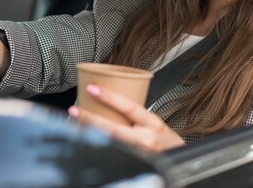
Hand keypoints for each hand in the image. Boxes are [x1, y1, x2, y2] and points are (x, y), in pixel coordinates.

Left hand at [68, 84, 184, 151]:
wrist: (178, 159)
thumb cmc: (166, 140)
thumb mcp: (154, 122)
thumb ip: (135, 115)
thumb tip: (110, 101)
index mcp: (152, 124)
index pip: (129, 107)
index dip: (109, 97)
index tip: (92, 88)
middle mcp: (145, 140)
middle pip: (113, 129)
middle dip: (90, 119)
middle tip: (74, 110)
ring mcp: (137, 155)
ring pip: (109, 143)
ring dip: (89, 133)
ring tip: (75, 123)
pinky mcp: (131, 164)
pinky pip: (111, 152)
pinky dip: (97, 144)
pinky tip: (86, 138)